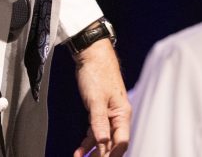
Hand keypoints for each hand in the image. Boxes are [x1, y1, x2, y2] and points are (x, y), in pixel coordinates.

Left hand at [73, 39, 129, 156]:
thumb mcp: (96, 100)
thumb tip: (102, 142)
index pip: (122, 141)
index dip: (112, 155)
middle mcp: (118, 116)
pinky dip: (88, 142)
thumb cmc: (97, 73)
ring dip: (93, 152)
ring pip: (104, 139)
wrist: (92, 55)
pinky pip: (95, 131)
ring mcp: (109, 114)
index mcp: (122, 113)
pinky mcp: (99, 111)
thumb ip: (98, 122)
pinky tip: (79, 151)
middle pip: (114, 143)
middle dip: (103, 155)